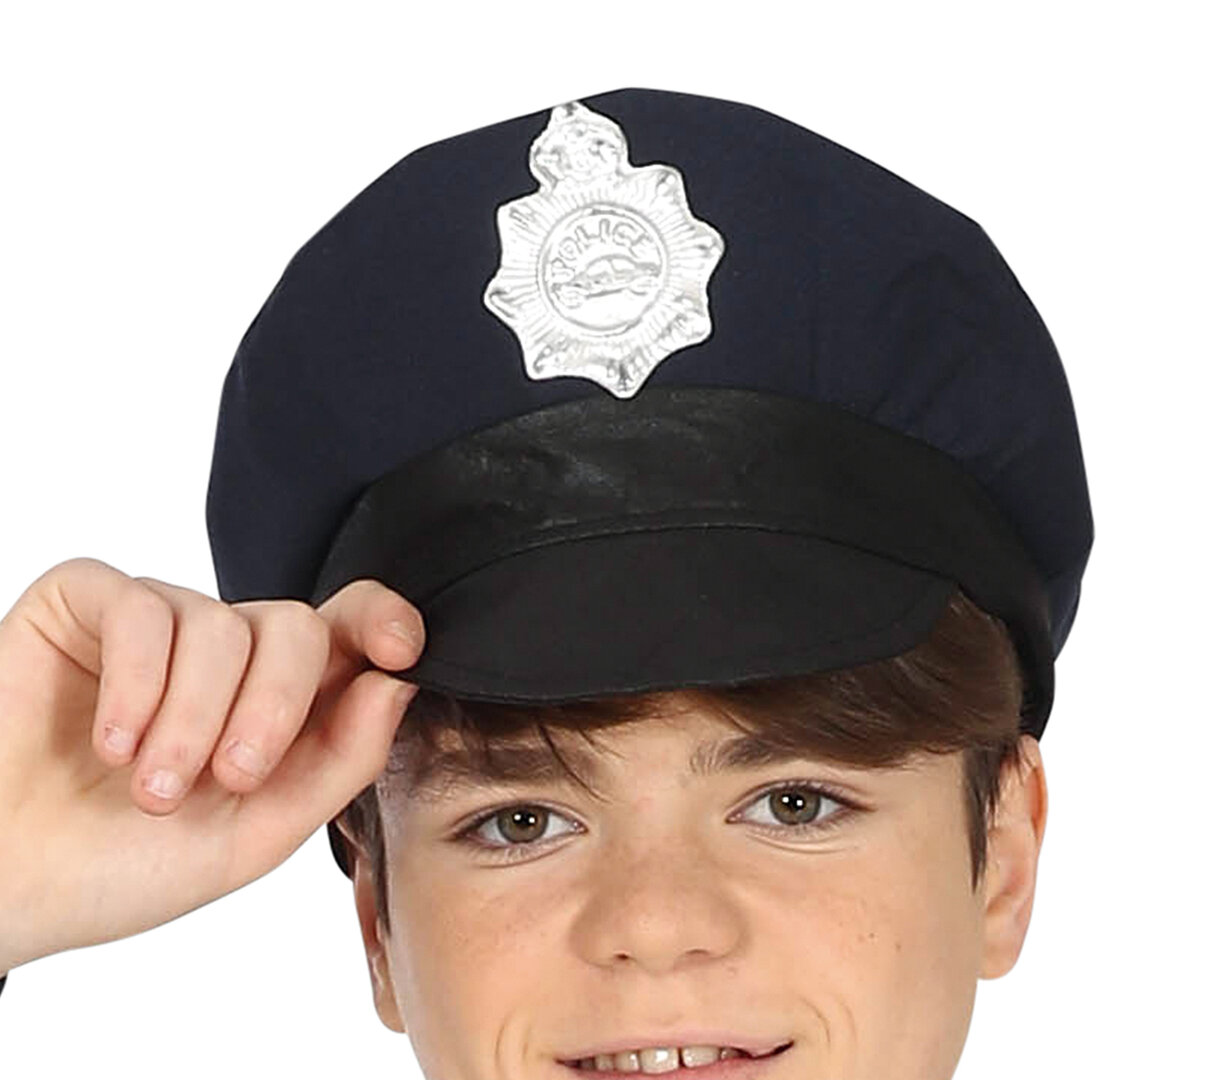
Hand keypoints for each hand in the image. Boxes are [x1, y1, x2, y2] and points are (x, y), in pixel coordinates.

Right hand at [0, 557, 422, 972]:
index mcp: (276, 699)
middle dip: (274, 707)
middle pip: (295, 626)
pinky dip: (137, 683)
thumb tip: (398, 683)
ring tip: (149, 786)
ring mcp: (157, 623)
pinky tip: (111, 742)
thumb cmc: (125, 862)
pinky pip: (142, 609)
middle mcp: (226, 652)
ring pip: (221, 624)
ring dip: (192, 719)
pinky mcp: (85, 604)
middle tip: (229, 779)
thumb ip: (339, 760)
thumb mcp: (258, 832)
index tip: (401, 649)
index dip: (384, 622)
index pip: (348, 629)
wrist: (8, 885)